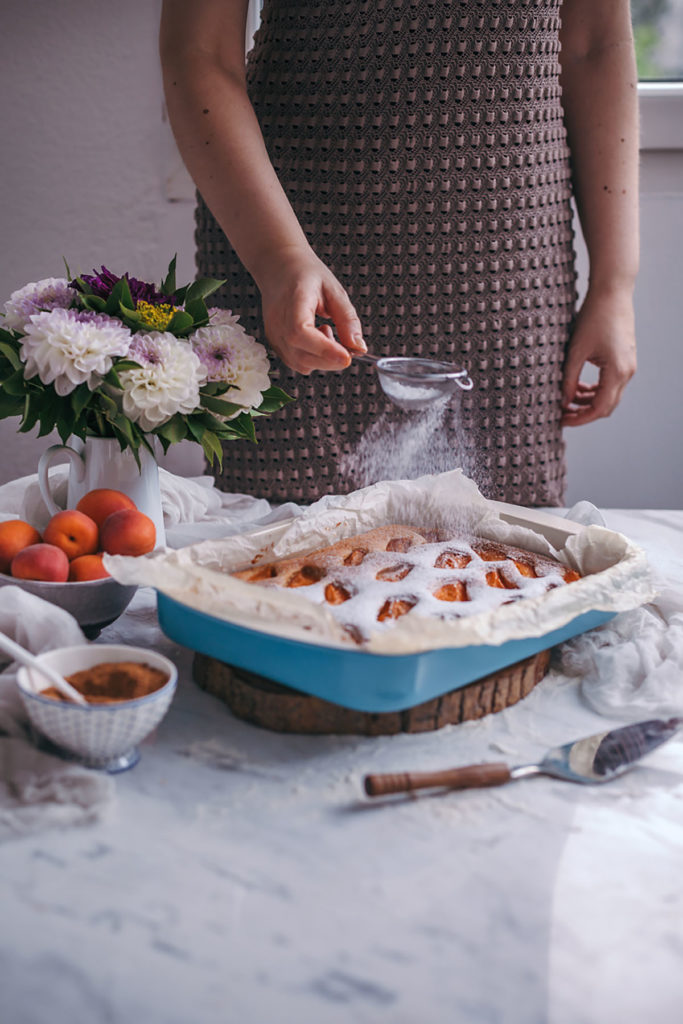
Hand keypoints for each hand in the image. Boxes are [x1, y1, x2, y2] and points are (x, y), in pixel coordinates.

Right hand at [255, 246, 365, 373]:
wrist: (279, 268)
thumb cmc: (305, 275)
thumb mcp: (334, 290)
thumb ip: (347, 320)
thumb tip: (359, 348)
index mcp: (292, 301)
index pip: (301, 333)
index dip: (325, 349)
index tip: (347, 356)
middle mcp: (278, 322)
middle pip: (302, 355)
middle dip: (331, 359)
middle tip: (346, 345)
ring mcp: (274, 335)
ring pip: (300, 364)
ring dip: (322, 359)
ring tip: (327, 332)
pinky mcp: (275, 343)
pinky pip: (296, 362)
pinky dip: (313, 358)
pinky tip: (317, 339)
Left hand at [561, 287, 636, 426]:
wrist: (612, 292)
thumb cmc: (593, 318)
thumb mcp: (575, 351)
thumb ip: (568, 379)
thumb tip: (562, 402)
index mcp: (617, 372)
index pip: (599, 409)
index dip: (579, 419)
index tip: (561, 420)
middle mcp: (627, 372)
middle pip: (606, 406)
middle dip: (583, 413)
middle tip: (561, 414)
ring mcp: (628, 366)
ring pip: (607, 395)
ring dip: (587, 401)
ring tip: (565, 400)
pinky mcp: (624, 359)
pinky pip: (609, 383)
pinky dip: (594, 389)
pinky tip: (576, 387)